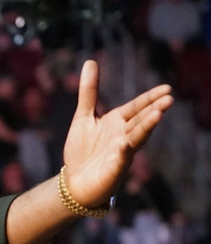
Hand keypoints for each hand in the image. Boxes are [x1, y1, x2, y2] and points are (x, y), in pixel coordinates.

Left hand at [63, 60, 172, 206]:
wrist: (74, 182)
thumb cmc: (81, 150)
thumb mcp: (83, 117)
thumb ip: (89, 92)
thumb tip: (90, 61)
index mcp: (118, 122)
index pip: (136, 107)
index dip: (150, 98)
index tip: (166, 88)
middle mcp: (123, 136)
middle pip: (141, 121)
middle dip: (154, 110)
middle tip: (169, 99)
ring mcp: (121, 153)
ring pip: (136, 138)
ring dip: (146, 127)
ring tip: (158, 115)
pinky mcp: (113, 169)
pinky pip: (120, 159)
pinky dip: (122, 152)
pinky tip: (123, 144)